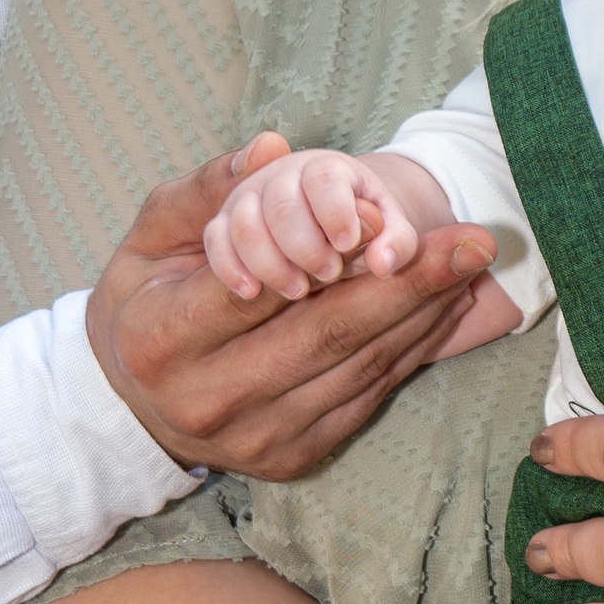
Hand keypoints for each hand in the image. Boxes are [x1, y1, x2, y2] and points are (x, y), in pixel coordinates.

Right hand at [89, 136, 494, 482]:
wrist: (129, 407)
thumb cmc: (142, 304)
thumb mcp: (150, 239)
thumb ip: (204, 190)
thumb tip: (270, 147)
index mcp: (160, 342)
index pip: (257, 291)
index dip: (335, 253)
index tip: (396, 215)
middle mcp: (208, 400)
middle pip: (325, 335)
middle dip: (408, 285)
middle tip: (474, 240)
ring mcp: (255, 438)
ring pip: (355, 367)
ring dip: (422, 315)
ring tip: (470, 265)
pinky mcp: (293, 457)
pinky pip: (366, 397)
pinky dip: (411, 350)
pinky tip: (443, 308)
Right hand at [205, 145, 420, 302]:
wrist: (331, 225)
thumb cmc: (363, 229)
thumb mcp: (388, 230)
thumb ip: (395, 241)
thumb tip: (384, 263)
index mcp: (327, 169)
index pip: (324, 177)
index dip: (335, 211)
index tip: (348, 244)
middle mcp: (283, 175)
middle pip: (281, 201)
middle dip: (304, 245)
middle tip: (329, 274)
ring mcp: (250, 197)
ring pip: (244, 220)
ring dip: (269, 260)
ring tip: (298, 290)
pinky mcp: (226, 223)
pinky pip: (216, 238)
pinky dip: (229, 265)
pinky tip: (251, 292)